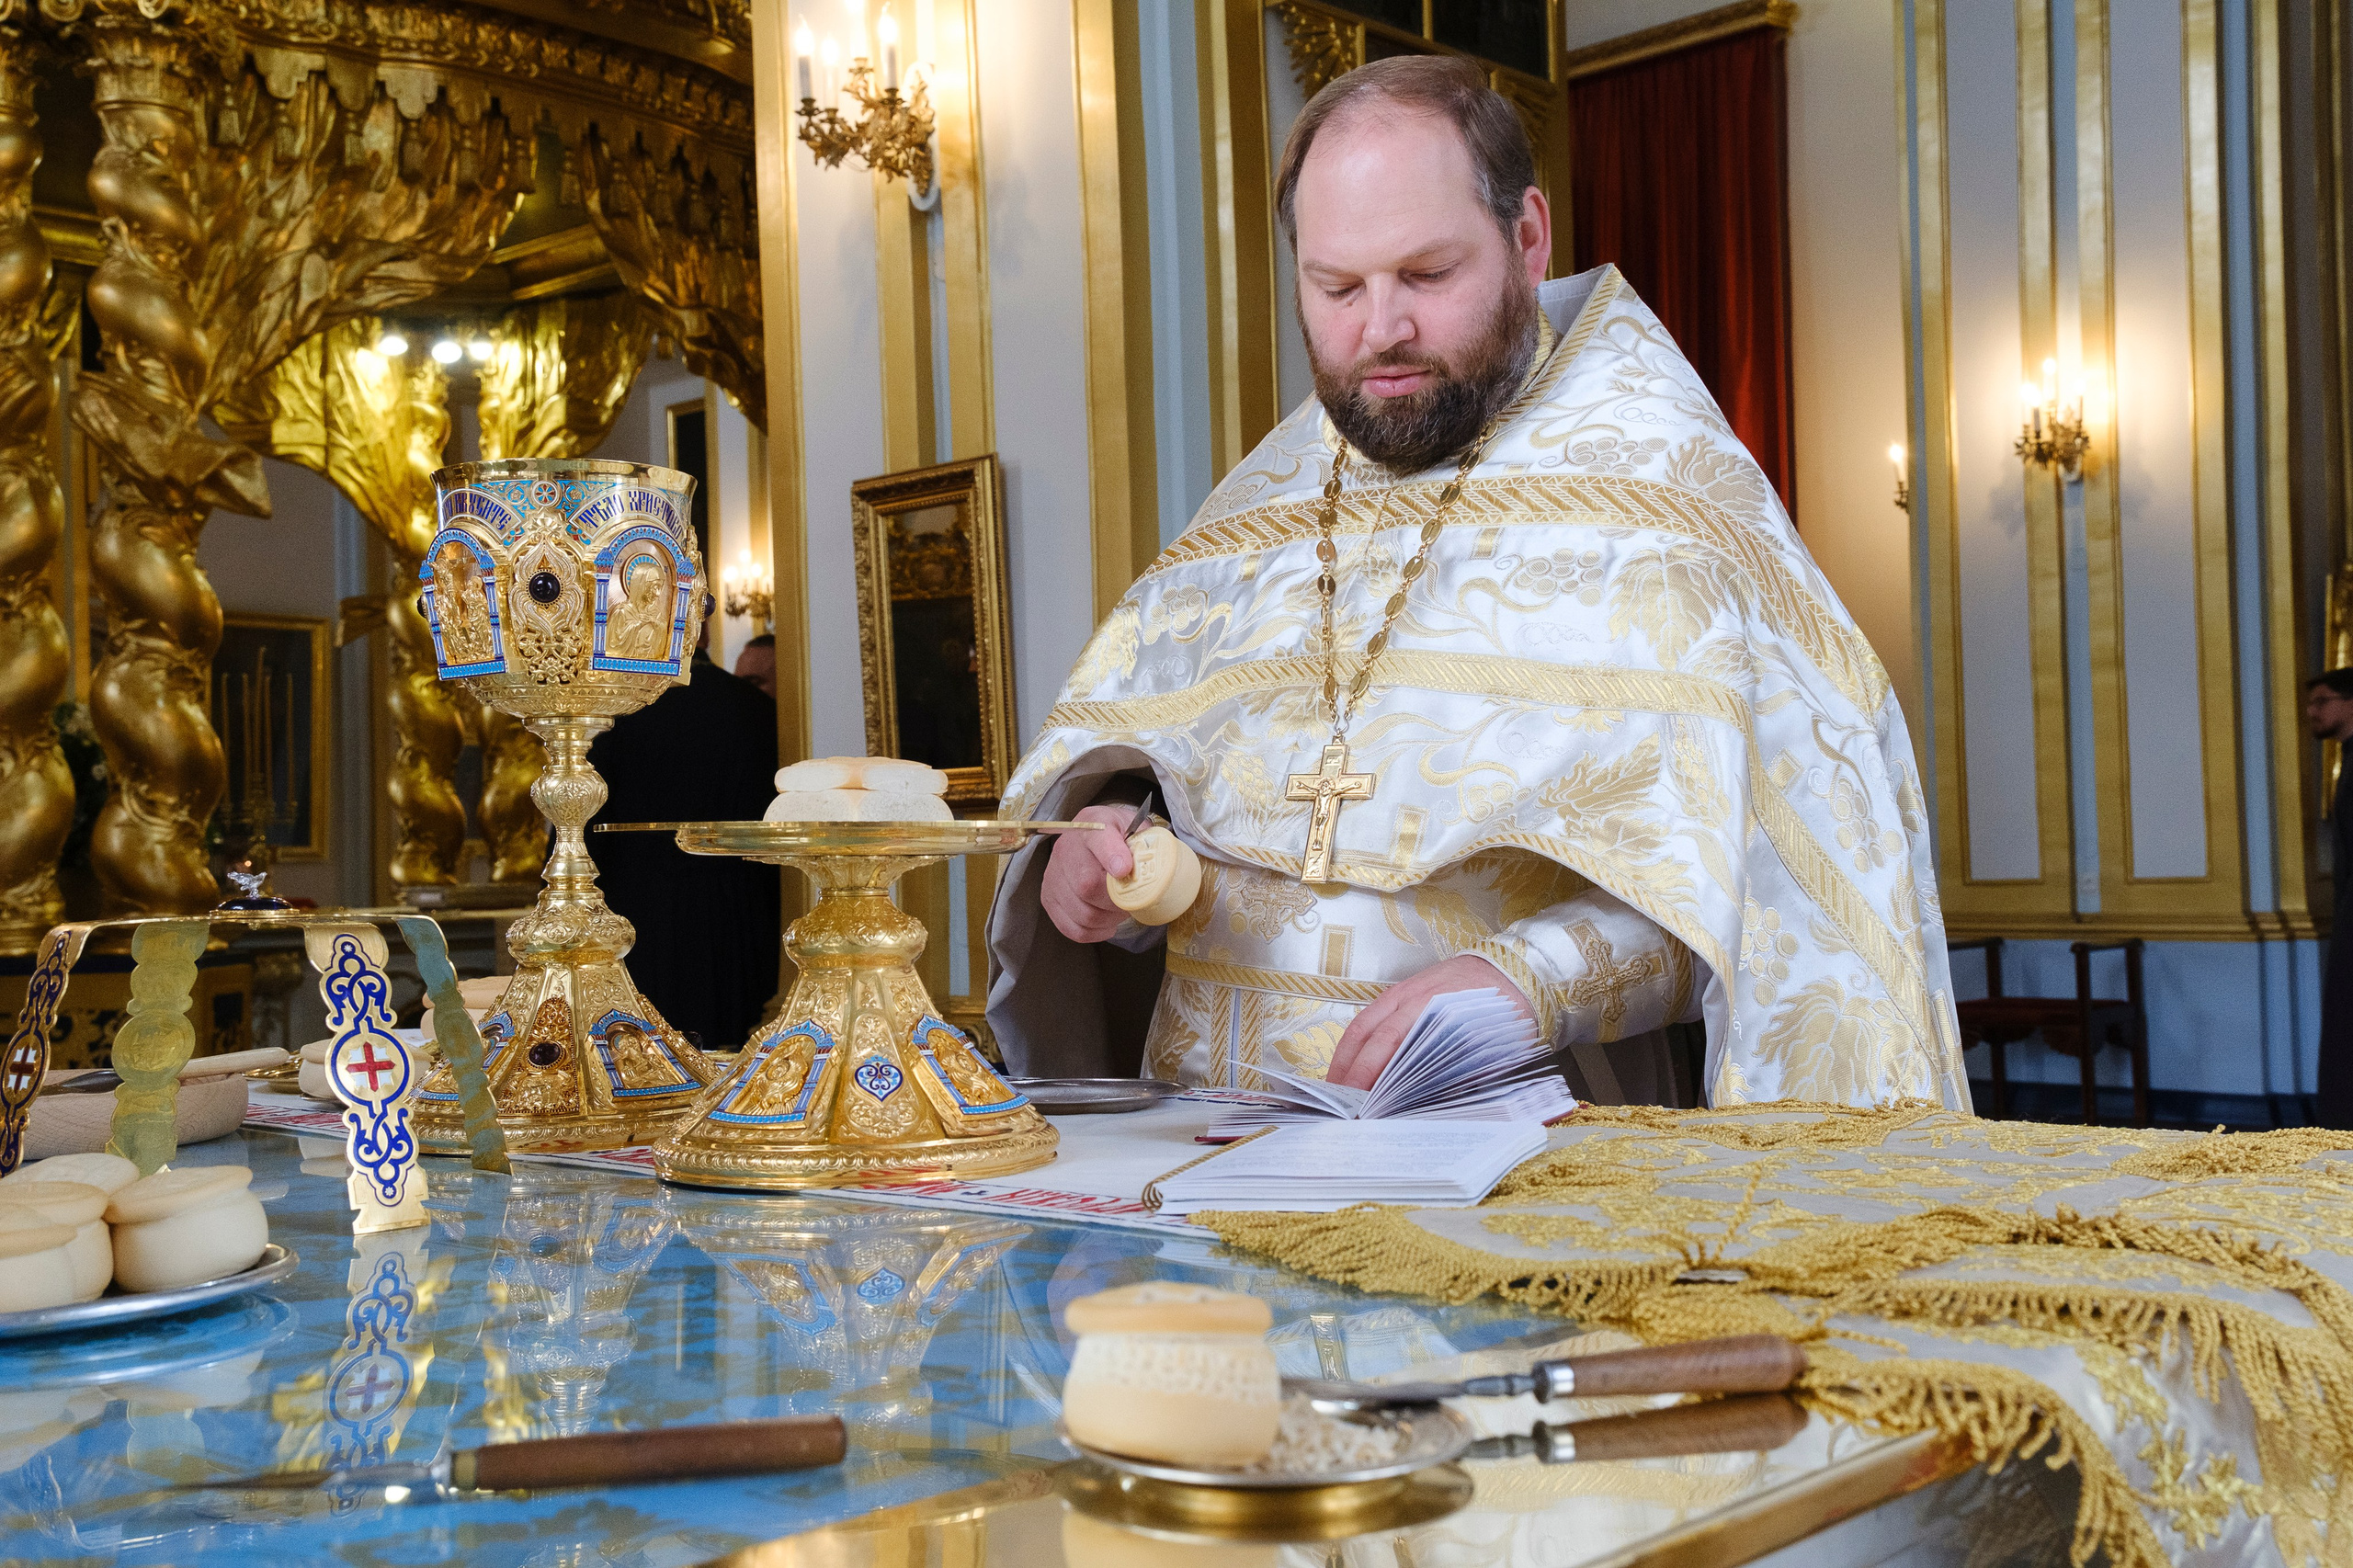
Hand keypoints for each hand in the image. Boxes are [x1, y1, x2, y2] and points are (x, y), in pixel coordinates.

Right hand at [1041, 804, 1140, 943]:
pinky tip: (1105, 923)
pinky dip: (1094, 933)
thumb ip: (1145, 842)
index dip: (1111, 856)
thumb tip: (1153, 865)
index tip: (1125, 870)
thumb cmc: (1116, 836)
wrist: (1088, 836)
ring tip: (1119, 910)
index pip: (1098, 838)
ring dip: (1108, 919)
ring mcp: (1053, 876)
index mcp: (1092, 826)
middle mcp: (1066, 849)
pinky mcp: (1048, 899)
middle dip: (1117, 902)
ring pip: (1083, 913)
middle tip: (1132, 901)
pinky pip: (1073, 928)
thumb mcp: (1134, 827)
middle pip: (1088, 886)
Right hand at [1325, 954, 1534, 1088]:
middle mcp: (1410, 998)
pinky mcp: (1399, 993)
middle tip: (1338, 1107)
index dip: (1368, 1074)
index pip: (1389, 1043)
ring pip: (1360, 1026)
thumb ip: (1468, 1074)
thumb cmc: (1502, 1011)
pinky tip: (1351, 1066)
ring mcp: (1400, 993)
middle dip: (1347, 1071)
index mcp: (1433, 1009)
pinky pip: (1368, 1019)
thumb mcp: (1495, 1045)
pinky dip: (1355, 1045)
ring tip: (1336, 1092)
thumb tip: (1438, 1111)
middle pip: (1365, 1034)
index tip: (1360, 1105)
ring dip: (1344, 1058)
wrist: (1509, 967)